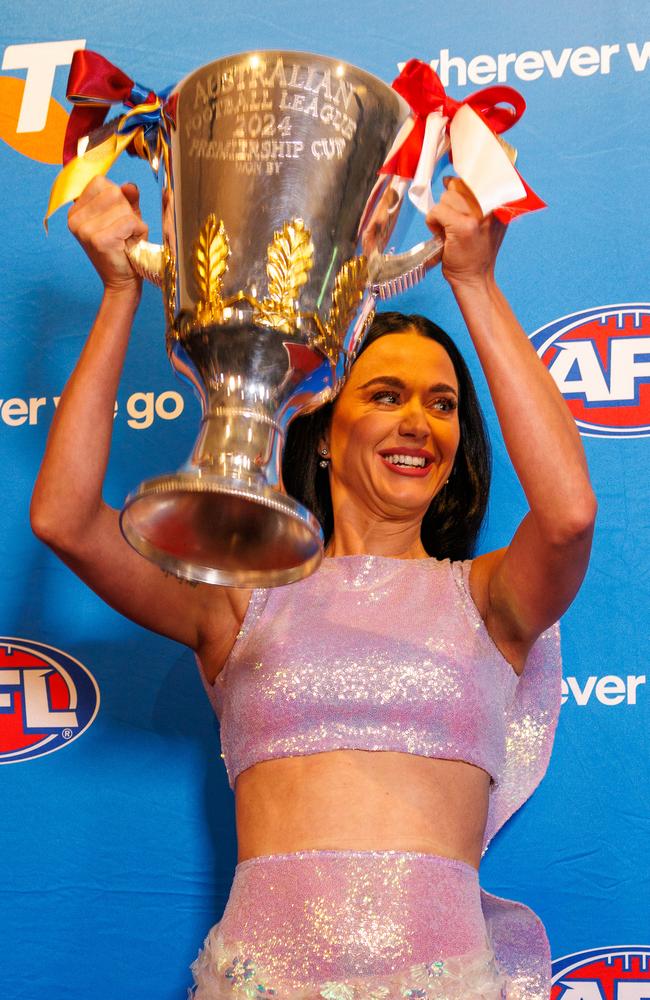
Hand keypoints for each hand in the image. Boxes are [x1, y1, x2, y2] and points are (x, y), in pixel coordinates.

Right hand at [68, 176, 147, 297]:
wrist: (122, 281)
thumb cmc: (124, 248)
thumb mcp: (125, 216)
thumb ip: (127, 198)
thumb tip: (129, 186)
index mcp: (75, 210)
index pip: (100, 182)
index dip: (116, 196)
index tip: (115, 218)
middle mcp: (74, 218)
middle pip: (113, 192)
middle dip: (126, 210)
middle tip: (123, 231)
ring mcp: (85, 229)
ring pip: (123, 207)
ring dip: (133, 222)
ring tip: (126, 238)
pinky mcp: (99, 240)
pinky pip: (129, 221)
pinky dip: (137, 231)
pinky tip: (129, 244)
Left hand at [425, 177, 505, 288]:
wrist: (475, 278)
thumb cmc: (477, 252)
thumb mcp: (489, 222)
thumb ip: (479, 200)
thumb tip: (452, 179)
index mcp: (501, 201)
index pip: (479, 174)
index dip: (462, 180)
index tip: (453, 184)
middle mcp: (493, 205)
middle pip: (459, 184)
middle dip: (450, 202)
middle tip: (453, 220)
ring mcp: (478, 214)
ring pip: (446, 197)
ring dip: (441, 213)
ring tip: (448, 230)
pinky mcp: (462, 225)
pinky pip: (437, 210)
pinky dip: (432, 222)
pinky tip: (440, 235)